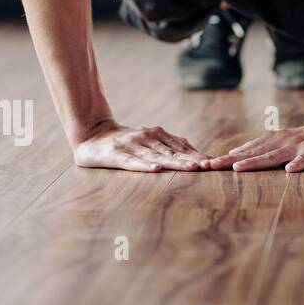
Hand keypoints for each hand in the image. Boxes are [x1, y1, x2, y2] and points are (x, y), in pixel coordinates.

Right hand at [73, 121, 209, 171]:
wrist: (90, 134)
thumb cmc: (124, 143)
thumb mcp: (148, 141)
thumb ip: (168, 147)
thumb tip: (197, 158)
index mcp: (156, 134)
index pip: (180, 147)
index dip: (196, 155)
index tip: (213, 164)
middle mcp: (145, 137)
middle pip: (172, 152)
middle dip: (191, 160)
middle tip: (209, 167)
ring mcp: (131, 145)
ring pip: (156, 157)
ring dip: (175, 163)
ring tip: (192, 168)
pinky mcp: (116, 154)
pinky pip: (132, 163)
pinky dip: (144, 167)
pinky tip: (156, 171)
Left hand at [208, 120, 303, 172]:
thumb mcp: (281, 144)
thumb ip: (261, 149)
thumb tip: (235, 155)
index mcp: (271, 142)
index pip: (246, 151)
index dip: (227, 158)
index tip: (208, 165)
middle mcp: (281, 142)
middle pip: (254, 153)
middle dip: (232, 160)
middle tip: (213, 166)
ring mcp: (296, 145)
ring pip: (274, 155)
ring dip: (256, 161)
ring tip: (239, 168)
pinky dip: (298, 164)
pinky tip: (290, 171)